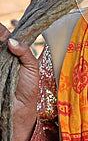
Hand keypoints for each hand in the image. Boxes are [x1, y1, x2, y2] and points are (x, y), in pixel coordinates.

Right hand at [0, 23, 38, 140]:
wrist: (21, 109)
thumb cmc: (28, 87)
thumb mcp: (32, 66)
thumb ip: (24, 51)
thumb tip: (11, 41)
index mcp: (10, 51)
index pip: (3, 35)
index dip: (2, 31)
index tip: (3, 32)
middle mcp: (1, 56)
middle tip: (2, 38)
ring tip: (2, 52)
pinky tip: (1, 65)